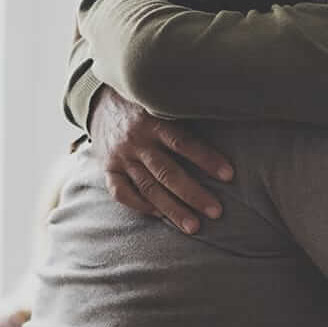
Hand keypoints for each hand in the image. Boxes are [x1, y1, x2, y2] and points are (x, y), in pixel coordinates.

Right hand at [89, 86, 235, 233]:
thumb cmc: (146, 103)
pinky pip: (121, 192)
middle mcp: (136, 140)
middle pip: (167, 172)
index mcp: (153, 120)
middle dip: (193, 194)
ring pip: (148, 188)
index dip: (206, 159)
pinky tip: (160, 216)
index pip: (183, 143)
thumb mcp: (163, 100)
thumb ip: (186, 113)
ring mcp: (120, 157)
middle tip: (216, 212)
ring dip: (171, 209)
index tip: (229, 175)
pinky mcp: (108, 168)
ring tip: (194, 227)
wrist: (98, 99)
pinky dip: (140, 206)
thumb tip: (226, 118)